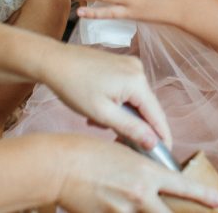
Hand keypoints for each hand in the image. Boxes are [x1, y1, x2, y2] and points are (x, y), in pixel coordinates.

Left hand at [42, 43, 172, 149]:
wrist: (53, 61)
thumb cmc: (73, 86)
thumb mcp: (102, 113)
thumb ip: (130, 128)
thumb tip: (154, 141)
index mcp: (136, 82)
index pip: (157, 115)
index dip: (162, 136)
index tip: (163, 156)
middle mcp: (138, 70)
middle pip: (146, 107)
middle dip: (133, 125)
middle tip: (115, 140)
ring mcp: (130, 65)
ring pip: (135, 100)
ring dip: (122, 115)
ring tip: (97, 120)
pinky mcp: (121, 64)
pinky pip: (127, 90)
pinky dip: (117, 102)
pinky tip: (99, 107)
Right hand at [56, 137, 217, 212]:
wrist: (60, 166)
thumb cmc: (88, 153)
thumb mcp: (123, 154)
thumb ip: (141, 171)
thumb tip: (151, 182)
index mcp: (146, 174)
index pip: (183, 187)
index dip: (204, 196)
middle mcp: (140, 195)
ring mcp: (123, 211)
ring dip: (146, 211)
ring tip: (131, 200)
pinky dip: (122, 212)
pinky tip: (112, 205)